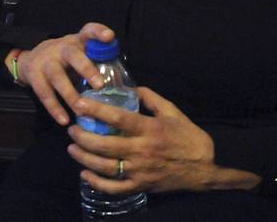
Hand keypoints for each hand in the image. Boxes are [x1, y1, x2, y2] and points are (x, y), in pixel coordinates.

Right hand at [16, 22, 113, 125]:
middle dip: (87, 69)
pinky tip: (64, 120)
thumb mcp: (80, 53)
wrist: (31, 58)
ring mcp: (46, 61)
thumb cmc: (66, 60)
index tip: (109, 37)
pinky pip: (44, 93)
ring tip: (82, 110)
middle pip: (74, 55)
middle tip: (100, 85)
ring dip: (70, 95)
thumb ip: (98, 63)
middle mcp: (62, 48)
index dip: (98, 32)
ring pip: (58, 77)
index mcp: (78, 42)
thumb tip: (126, 88)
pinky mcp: (34, 75)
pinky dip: (54, 108)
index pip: (89, 31)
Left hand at [67, 86, 259, 193]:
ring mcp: (140, 171)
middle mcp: (142, 151)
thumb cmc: (188, 137)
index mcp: (150, 129)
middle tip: (72, 128)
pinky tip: (85, 173)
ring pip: (105, 166)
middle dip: (83, 136)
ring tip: (72, 148)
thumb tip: (131, 88)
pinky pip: (114, 188)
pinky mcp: (140, 186)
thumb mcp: (173, 112)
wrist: (205, 168)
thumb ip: (151, 99)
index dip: (96, 110)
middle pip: (105, 144)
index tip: (79, 104)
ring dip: (84, 157)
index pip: (118, 118)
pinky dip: (96, 182)